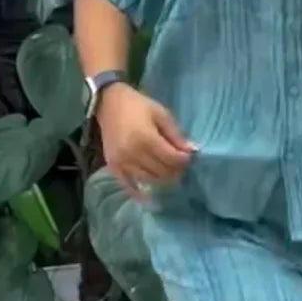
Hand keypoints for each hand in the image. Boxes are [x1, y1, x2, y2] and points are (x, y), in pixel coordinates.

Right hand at [97, 84, 195, 198]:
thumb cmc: (138, 105)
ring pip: (149, 180)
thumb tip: (193, 151)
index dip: (184, 160)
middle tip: (179, 164)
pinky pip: (129, 186)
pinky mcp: (113, 167)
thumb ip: (176, 135)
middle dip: (175, 170)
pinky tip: (150, 198)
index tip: (189, 156)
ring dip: (162, 178)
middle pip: (162, 172)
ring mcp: (122, 163)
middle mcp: (133, 154)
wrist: (108, 103)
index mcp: (146, 139)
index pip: (172, 159)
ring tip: (167, 170)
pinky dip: (140, 193)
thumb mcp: (161, 114)